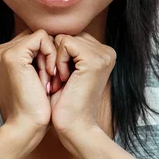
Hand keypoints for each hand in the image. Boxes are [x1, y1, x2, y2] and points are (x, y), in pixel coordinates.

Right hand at [0, 29, 55, 139]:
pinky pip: (42, 38)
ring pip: (40, 36)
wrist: (27, 126)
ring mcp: (3, 52)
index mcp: (0, 56)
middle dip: (47, 55)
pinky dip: (51, 54)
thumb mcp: (34, 76)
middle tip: (48, 80)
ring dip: (50, 57)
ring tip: (47, 80)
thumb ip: (35, 57)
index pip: (31, 40)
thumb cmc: (35, 106)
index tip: (47, 79)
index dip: (45, 56)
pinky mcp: (13, 55)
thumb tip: (53, 38)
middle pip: (35, 36)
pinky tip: (49, 74)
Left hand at [49, 32, 116, 147]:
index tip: (60, 77)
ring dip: (56, 59)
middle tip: (60, 80)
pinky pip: (65, 43)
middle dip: (57, 56)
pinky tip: (63, 78)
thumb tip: (51, 31)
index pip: (72, 36)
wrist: (74, 127)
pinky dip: (58, 60)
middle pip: (69, 35)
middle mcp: (108, 52)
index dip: (59, 54)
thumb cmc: (65, 104)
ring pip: (65, 38)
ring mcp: (103, 55)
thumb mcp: (67, 70)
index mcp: (104, 54)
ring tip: (62, 80)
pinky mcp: (94, 60)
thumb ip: (67, 51)